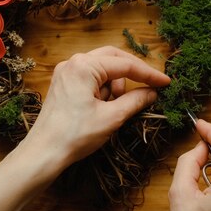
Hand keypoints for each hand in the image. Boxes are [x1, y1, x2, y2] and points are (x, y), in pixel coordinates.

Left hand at [29, 46, 169, 164]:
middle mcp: (73, 63)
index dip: (148, 74)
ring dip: (115, 84)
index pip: (125, 65)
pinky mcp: (63, 83)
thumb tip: (153, 92)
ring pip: (102, 69)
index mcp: (84, 66)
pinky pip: (90, 78)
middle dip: (132, 73)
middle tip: (150, 87)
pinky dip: (102, 89)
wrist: (44, 152)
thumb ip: (135, 100)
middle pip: (113, 58)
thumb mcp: (112, 117)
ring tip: (115, 108)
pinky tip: (103, 107)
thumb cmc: (75, 135)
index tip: (165, 82)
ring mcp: (66, 72)